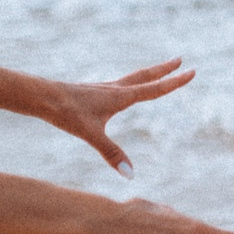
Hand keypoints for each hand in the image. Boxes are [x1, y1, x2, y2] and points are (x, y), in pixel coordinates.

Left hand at [42, 59, 194, 177]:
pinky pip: (117, 85)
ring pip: (131, 78)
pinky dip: (128, 83)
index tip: (193, 71)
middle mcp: (114, 89)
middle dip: (164, 69)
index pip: (155, 89)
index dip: (175, 82)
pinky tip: (121, 89)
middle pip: (145, 76)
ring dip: (148, 74)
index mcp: (120, 97)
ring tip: (157, 70)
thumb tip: (130, 173)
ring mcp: (102, 88)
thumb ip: (111, 153)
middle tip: (180, 60)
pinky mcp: (91, 91)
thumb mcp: (90, 134)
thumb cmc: (65, 112)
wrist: (40, 96)